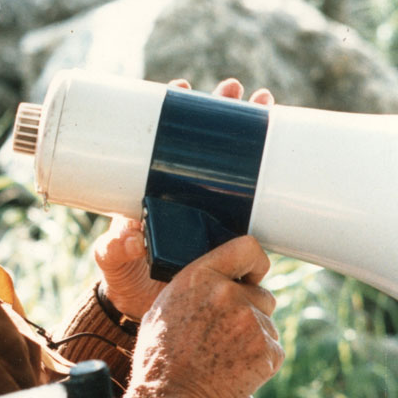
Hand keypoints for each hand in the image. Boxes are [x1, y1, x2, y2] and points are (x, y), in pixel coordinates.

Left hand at [93, 78, 274, 319]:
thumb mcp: (112, 261)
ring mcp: (207, 206)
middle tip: (233, 89)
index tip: (182, 87)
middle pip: (203, 141)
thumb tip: (126, 239)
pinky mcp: (228, 228)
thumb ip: (114, 250)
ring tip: (265, 101)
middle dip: (220, 110)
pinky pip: (250, 195)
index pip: (162, 139)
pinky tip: (285, 151)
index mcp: (150, 186)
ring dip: (250, 130)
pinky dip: (266, 172)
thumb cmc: (123, 278)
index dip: (173, 111)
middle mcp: (181, 190)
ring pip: (232, 160)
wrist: (144, 310)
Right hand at [117, 236, 283, 397]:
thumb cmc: (160, 358)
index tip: (252, 275)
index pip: (247, 248)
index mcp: (201, 276)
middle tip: (224, 333)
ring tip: (223, 356)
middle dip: (249, 310)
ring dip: (253, 337)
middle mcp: (229, 293)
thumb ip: (197, 287)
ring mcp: (251, 322)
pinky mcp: (268, 350)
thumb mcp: (164, 306)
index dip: (254, 263)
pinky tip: (234, 370)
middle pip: (261, 293)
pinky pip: (273, 348)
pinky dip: (260, 360)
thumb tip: (219, 283)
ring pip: (267, 323)